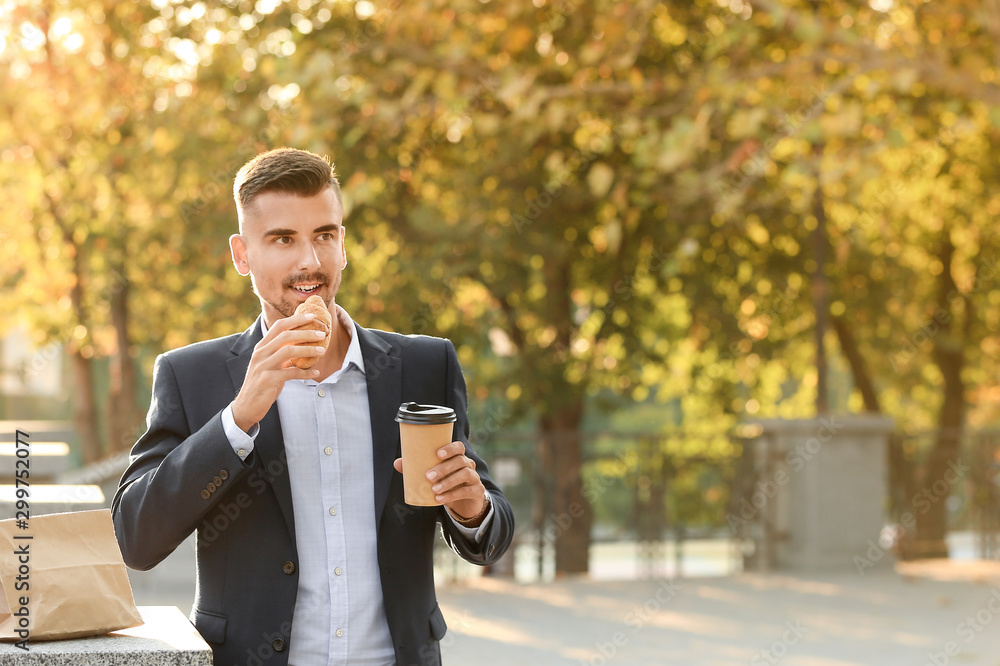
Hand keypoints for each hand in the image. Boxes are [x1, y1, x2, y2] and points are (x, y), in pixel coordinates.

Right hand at [232, 313, 325, 431]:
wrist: (246, 406)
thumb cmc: (262, 383)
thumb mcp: (270, 365)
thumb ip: (282, 354)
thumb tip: (303, 345)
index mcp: (261, 347)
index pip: (279, 326)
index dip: (296, 320)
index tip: (312, 316)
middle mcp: (260, 353)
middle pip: (285, 336)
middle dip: (306, 332)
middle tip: (322, 333)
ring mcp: (263, 366)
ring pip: (288, 351)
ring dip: (308, 350)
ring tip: (322, 351)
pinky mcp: (267, 380)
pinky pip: (290, 373)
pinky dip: (305, 372)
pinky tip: (316, 373)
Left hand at [392, 440, 486, 524]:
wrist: (464, 503)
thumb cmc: (446, 484)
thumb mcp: (434, 477)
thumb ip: (416, 469)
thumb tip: (397, 463)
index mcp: (458, 457)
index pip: (458, 447)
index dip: (450, 448)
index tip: (438, 454)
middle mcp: (469, 465)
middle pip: (460, 461)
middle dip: (444, 468)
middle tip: (429, 476)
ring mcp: (475, 478)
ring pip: (465, 475)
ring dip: (448, 482)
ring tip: (434, 490)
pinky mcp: (477, 491)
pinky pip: (466, 491)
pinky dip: (452, 495)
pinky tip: (440, 499)